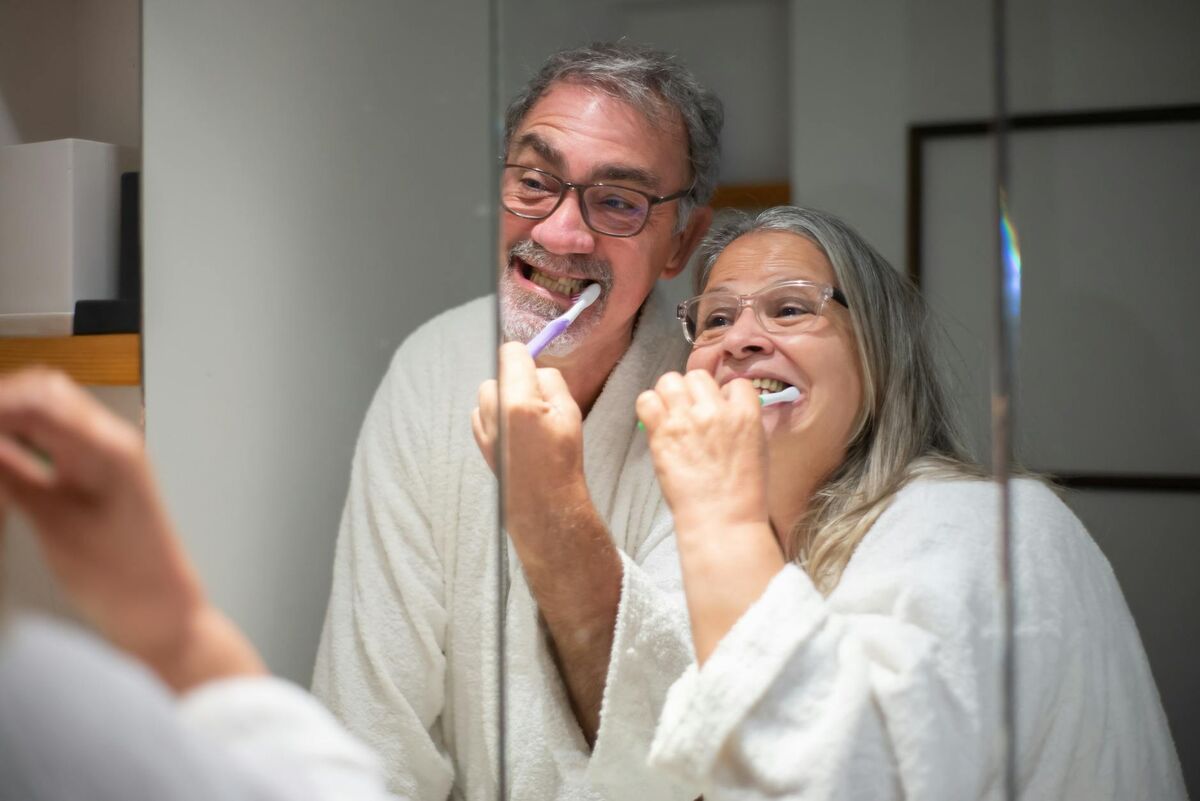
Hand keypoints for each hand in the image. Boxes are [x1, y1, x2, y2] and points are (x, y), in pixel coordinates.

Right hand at [0, 369, 263, 689]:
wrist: (162, 610)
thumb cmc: (121, 578)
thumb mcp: (53, 525)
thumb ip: (11, 474)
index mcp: (107, 448)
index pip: (34, 400)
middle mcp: (113, 440)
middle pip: (42, 391)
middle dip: (0, 402)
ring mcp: (112, 453)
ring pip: (50, 407)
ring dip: (10, 412)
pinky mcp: (104, 470)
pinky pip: (59, 433)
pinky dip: (25, 431)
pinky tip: (3, 450)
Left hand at [472, 343, 594, 563]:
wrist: (544, 500)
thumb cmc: (562, 457)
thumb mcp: (570, 411)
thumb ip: (550, 380)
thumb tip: (534, 368)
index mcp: (519, 400)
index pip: (510, 353)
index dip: (524, 355)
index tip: (533, 366)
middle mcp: (495, 411)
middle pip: (497, 373)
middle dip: (514, 380)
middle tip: (535, 400)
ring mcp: (483, 427)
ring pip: (488, 393)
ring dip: (503, 397)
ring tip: (524, 420)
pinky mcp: (479, 440)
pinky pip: (481, 413)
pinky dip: (494, 416)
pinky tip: (513, 434)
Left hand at [637, 371, 783, 663]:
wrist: (722, 522)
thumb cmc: (743, 495)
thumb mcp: (758, 450)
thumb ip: (743, 422)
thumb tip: (726, 407)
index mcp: (747, 414)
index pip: (733, 384)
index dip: (723, 396)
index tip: (718, 411)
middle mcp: (717, 410)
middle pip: (697, 376)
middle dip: (693, 392)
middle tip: (689, 413)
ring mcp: (688, 420)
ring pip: (670, 380)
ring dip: (669, 395)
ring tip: (670, 416)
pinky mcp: (663, 433)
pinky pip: (646, 399)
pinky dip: (648, 407)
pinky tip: (655, 423)